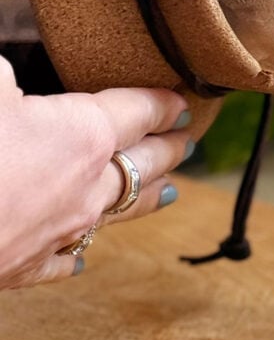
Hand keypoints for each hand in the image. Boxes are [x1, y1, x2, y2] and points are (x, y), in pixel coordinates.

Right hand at [0, 57, 192, 288]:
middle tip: (189, 141)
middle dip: (171, 148)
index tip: (181, 102)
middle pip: (147, 161)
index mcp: (84, 133)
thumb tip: (8, 73)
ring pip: (122, 211)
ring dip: (149, 196)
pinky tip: (83, 260)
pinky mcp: (27, 266)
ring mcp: (62, 229)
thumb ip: (7, 74)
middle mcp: (87, 184)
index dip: (164, 103)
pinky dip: (77, 256)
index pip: (141, 111)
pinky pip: (64, 261)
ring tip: (171, 190)